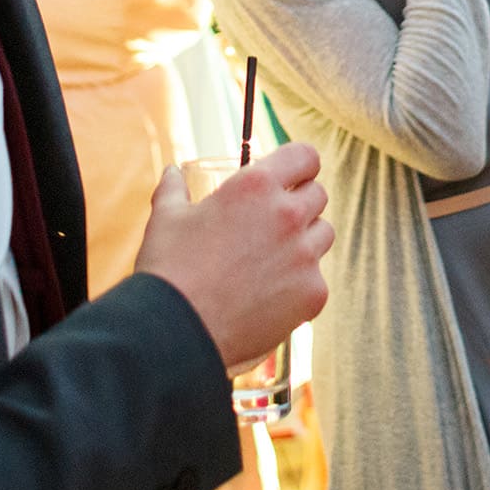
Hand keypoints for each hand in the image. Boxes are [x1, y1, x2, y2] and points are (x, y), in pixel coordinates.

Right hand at [136, 145, 332, 370]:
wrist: (177, 332)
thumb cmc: (169, 270)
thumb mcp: (166, 218)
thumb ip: (174, 189)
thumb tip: (173, 172)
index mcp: (256, 186)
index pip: (305, 156)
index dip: (300, 165)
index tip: (292, 176)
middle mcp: (288, 215)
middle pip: (318, 195)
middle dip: (299, 203)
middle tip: (272, 223)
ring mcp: (305, 256)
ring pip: (323, 235)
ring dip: (304, 241)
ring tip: (270, 260)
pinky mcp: (313, 293)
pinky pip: (317, 278)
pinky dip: (299, 284)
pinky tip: (269, 295)